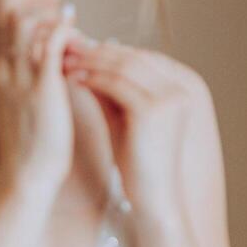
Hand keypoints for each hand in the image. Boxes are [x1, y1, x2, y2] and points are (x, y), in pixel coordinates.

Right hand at [0, 4, 76, 196]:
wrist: (27, 172)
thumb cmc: (31, 145)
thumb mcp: (23, 107)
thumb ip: (30, 84)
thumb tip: (57, 66)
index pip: (11, 30)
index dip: (39, 27)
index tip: (62, 35)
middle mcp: (2, 67)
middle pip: (18, 18)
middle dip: (47, 18)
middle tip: (72, 31)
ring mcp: (19, 72)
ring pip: (35, 23)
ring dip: (62, 26)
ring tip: (83, 41)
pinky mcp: (42, 81)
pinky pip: (56, 39)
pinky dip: (73, 35)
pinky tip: (88, 45)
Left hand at [61, 35, 213, 215]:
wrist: (154, 198)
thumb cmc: (138, 163)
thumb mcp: (124, 118)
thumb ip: (111, 90)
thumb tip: (85, 61)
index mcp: (180, 89)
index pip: (142, 57)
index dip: (109, 50)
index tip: (79, 49)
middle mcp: (180, 90)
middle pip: (133, 57)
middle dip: (97, 51)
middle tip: (67, 48)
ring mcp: (169, 98)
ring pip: (124, 66)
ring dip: (91, 60)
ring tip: (65, 61)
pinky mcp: (153, 110)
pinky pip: (117, 83)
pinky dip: (93, 77)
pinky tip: (74, 78)